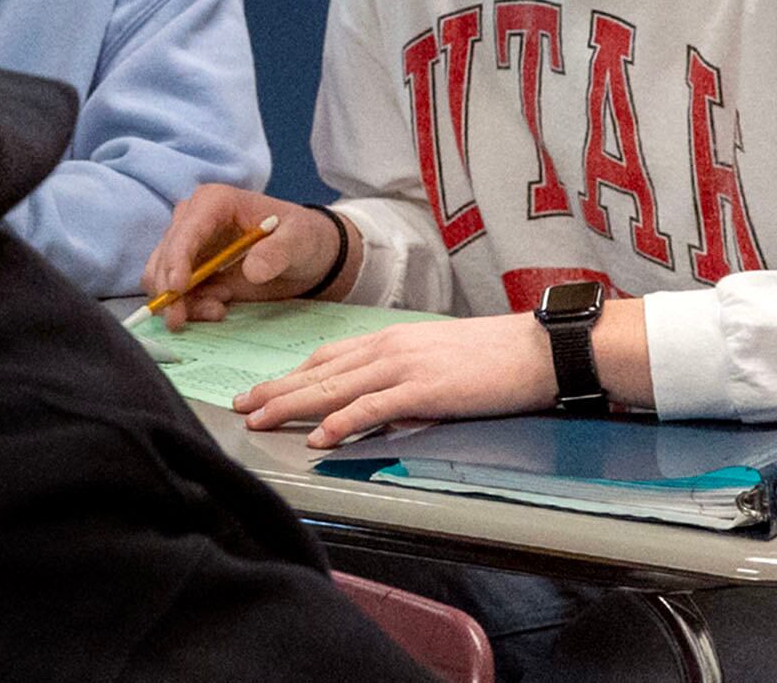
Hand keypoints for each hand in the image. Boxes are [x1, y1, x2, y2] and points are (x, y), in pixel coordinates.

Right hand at [140, 186, 343, 328]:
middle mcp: (193, 220)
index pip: (186, 230)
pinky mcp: (193, 271)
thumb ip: (277, 252)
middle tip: (189, 317)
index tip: (178, 288)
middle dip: (171, 289)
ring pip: (162, 277)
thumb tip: (252, 271)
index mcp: (214, 202)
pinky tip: (218, 310)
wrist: (307, 256)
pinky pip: (176, 293)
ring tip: (218, 311)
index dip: (176, 259)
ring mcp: (190, 246)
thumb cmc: (303, 237)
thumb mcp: (299, 241)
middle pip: (165, 256)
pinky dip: (189, 307)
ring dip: (181, 301)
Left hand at [238, 314, 552, 446]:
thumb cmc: (493, 355)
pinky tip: (319, 438)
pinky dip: (341, 422)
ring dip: (292, 405)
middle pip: (319, 371)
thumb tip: (378, 399)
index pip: (326, 356)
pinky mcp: (426, 390)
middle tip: (239, 406)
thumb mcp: (435, 355)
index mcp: (390, 338)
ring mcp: (404, 366)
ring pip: (334, 387)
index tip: (261, 389)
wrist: (537, 348)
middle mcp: (388, 347)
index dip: (290, 374)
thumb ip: (402, 372)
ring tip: (260, 420)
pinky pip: (374, 408)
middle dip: (275, 389)